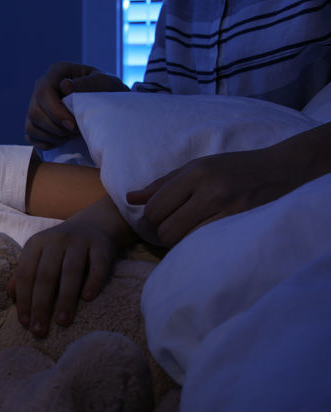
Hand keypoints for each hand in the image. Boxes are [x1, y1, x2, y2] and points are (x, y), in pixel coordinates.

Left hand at [7, 216, 117, 335]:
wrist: (93, 225)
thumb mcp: (39, 255)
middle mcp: (56, 240)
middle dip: (41, 305)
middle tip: (40, 331)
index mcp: (36, 243)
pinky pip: (98, 265)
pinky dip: (93, 281)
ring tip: (62, 322)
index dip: (24, 299)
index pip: (26, 274)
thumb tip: (10, 294)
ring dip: (65, 298)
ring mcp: (79, 241)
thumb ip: (24, 272)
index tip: (24, 323)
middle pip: (46, 276)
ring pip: (70, 271)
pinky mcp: (101, 245)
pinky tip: (88, 299)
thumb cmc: (60, 248)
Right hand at [25, 62, 128, 149]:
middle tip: (75, 132)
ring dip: (52, 136)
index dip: (55, 112)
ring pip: (31, 126)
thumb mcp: (104, 83)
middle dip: (55, 127)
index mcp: (56, 72)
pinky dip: (47, 143)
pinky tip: (63, 139)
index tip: (73, 125)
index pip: (43, 92)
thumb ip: (88, 83)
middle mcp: (41, 87)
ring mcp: (36, 105)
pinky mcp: (35, 122)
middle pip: (34, 112)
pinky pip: (31, 136)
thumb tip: (64, 86)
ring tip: (71, 135)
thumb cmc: (106, 90)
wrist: (107, 104)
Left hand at [126, 148, 294, 246]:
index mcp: (196, 173)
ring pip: (184, 240)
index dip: (151, 219)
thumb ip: (162, 184)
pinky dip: (198, 244)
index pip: (156, 208)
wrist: (281, 169)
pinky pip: (206, 244)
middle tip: (173, 227)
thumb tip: (130, 198)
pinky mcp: (242, 224)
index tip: (159, 219)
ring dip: (181, 240)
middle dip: (163, 232)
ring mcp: (230, 209)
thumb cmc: (232, 168)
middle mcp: (212, 190)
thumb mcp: (196, 167)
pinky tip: (203, 235)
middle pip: (166, 229)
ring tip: (189, 230)